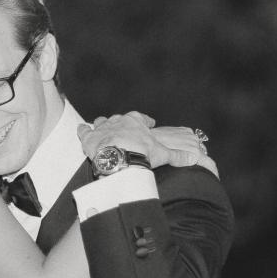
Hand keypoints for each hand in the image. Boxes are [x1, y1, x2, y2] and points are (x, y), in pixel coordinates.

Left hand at [78, 114, 214, 170]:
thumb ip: (177, 156)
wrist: (119, 158)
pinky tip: (82, 130)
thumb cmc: (141, 154)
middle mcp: (118, 120)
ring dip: (101, 125)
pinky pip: (84, 130)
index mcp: (136, 121)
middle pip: (119, 120)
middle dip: (121, 124)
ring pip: (101, 122)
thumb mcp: (163, 154)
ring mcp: (102, 128)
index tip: (149, 124)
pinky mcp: (89, 137)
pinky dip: (83, 130)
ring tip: (102, 129)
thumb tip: (193, 159)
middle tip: (124, 132)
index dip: (145, 122)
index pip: (142, 118)